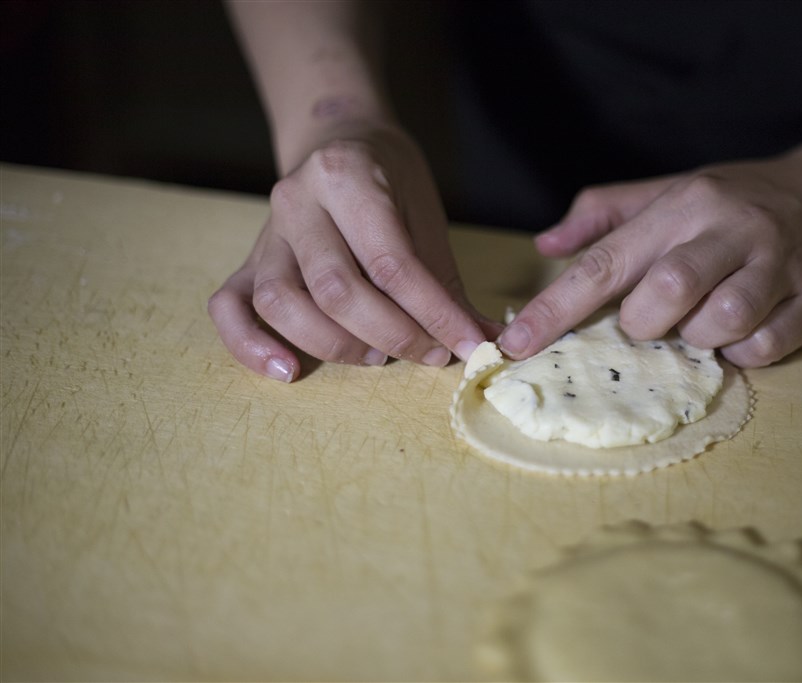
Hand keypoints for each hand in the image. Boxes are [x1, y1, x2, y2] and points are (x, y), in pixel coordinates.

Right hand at [209, 122, 494, 380]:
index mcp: (347, 176)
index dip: (433, 313)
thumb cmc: (390, 182)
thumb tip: (481, 337)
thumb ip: (444, 281)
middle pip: (335, 289)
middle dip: (391, 334)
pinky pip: (229, 308)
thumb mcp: (424, 216)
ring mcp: (266, 232)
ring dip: (334, 344)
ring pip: (281, 303)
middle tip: (428, 353)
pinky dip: (251, 346)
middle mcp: (297, 201)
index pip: (392, 262)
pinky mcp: (248, 261)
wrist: (340, 141)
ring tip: (376, 356)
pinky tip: (289, 370)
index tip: (466, 344)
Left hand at [498, 154, 801, 366]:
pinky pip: (763, 348)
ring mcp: (778, 265)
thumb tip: (545, 245)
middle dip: (644, 323)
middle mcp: (729, 229)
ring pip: (720, 324)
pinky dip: (742, 352)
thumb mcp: (672, 190)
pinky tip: (743, 329)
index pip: (605, 262)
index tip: (514, 346)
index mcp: (684, 204)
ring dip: (698, 338)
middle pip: (666, 293)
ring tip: (703, 320)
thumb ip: (605, 215)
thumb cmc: (739, 198)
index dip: (555, 308)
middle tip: (651, 319)